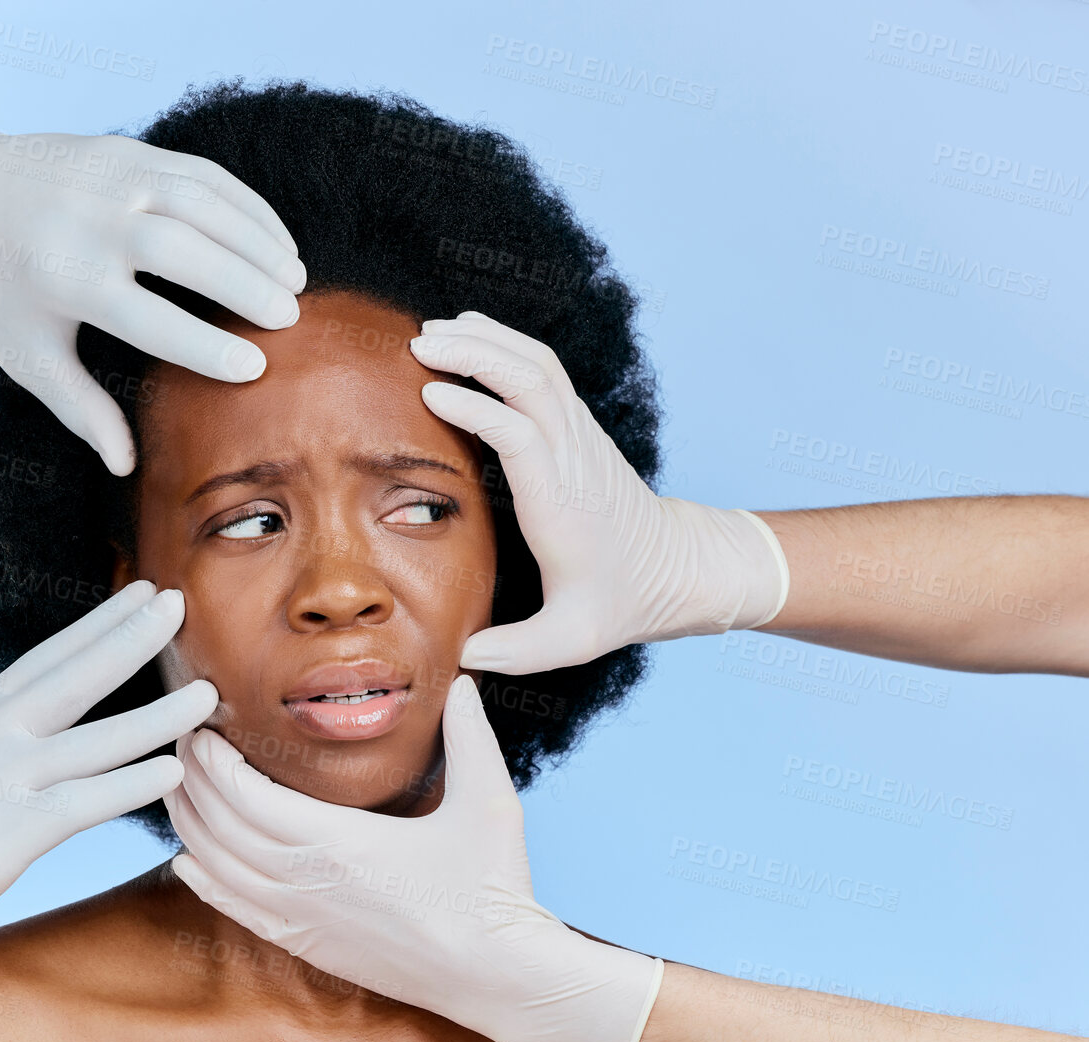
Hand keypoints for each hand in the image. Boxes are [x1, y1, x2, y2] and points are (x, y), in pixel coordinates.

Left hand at [0, 111, 306, 473]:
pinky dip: (247, 206)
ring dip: (258, 241)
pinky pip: (202, 174)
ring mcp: (111, 176)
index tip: (254, 369)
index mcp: (63, 278)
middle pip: (186, 253)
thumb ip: (80, 408)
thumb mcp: (26, 355)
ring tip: (295, 282)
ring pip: (204, 204)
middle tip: (289, 320)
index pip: (149, 317)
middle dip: (245, 285)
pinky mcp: (126, 149)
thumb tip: (127, 467)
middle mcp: (90, 220)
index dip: (206, 346)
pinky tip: (276, 240)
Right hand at [0, 580, 214, 995]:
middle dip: (130, 637)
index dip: (96, 627)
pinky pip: (81, 803)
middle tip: (179, 599)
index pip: (44, 660)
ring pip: (94, 739)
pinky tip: (173, 771)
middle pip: (73, 675)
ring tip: (207, 693)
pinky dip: (130, 784)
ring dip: (157, 715)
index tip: (137, 595)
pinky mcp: (2, 836)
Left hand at [165, 675, 662, 1041]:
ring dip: (190, 826)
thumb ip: (471, 737)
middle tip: (180, 743)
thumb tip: (466, 682)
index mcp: (337, 841)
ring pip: (218, 869)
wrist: (495, 975)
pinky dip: (204, 882)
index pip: (245, 796)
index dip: (212, 762)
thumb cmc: (493, 888)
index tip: (199, 728)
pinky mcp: (307, 945)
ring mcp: (302, 918)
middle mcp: (305, 882)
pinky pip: (235, 911)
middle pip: (219, 827)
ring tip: (177, 788)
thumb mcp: (490, 802)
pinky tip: (187, 862)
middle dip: (191, 782)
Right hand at [409, 312, 788, 673]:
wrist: (678, 569)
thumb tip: (463, 657)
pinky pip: (543, 371)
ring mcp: (580, 436)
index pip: (522, 436)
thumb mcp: (570, 639)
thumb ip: (515, 652)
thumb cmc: (618, 602)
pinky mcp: (580, 427)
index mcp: (563, 503)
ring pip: (539, 365)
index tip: (428, 394)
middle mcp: (574, 458)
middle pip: (530, 381)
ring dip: (487, 340)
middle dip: (474, 353)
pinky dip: (504, 346)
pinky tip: (470, 338)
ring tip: (433, 331)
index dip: (476, 408)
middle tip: (416, 345)